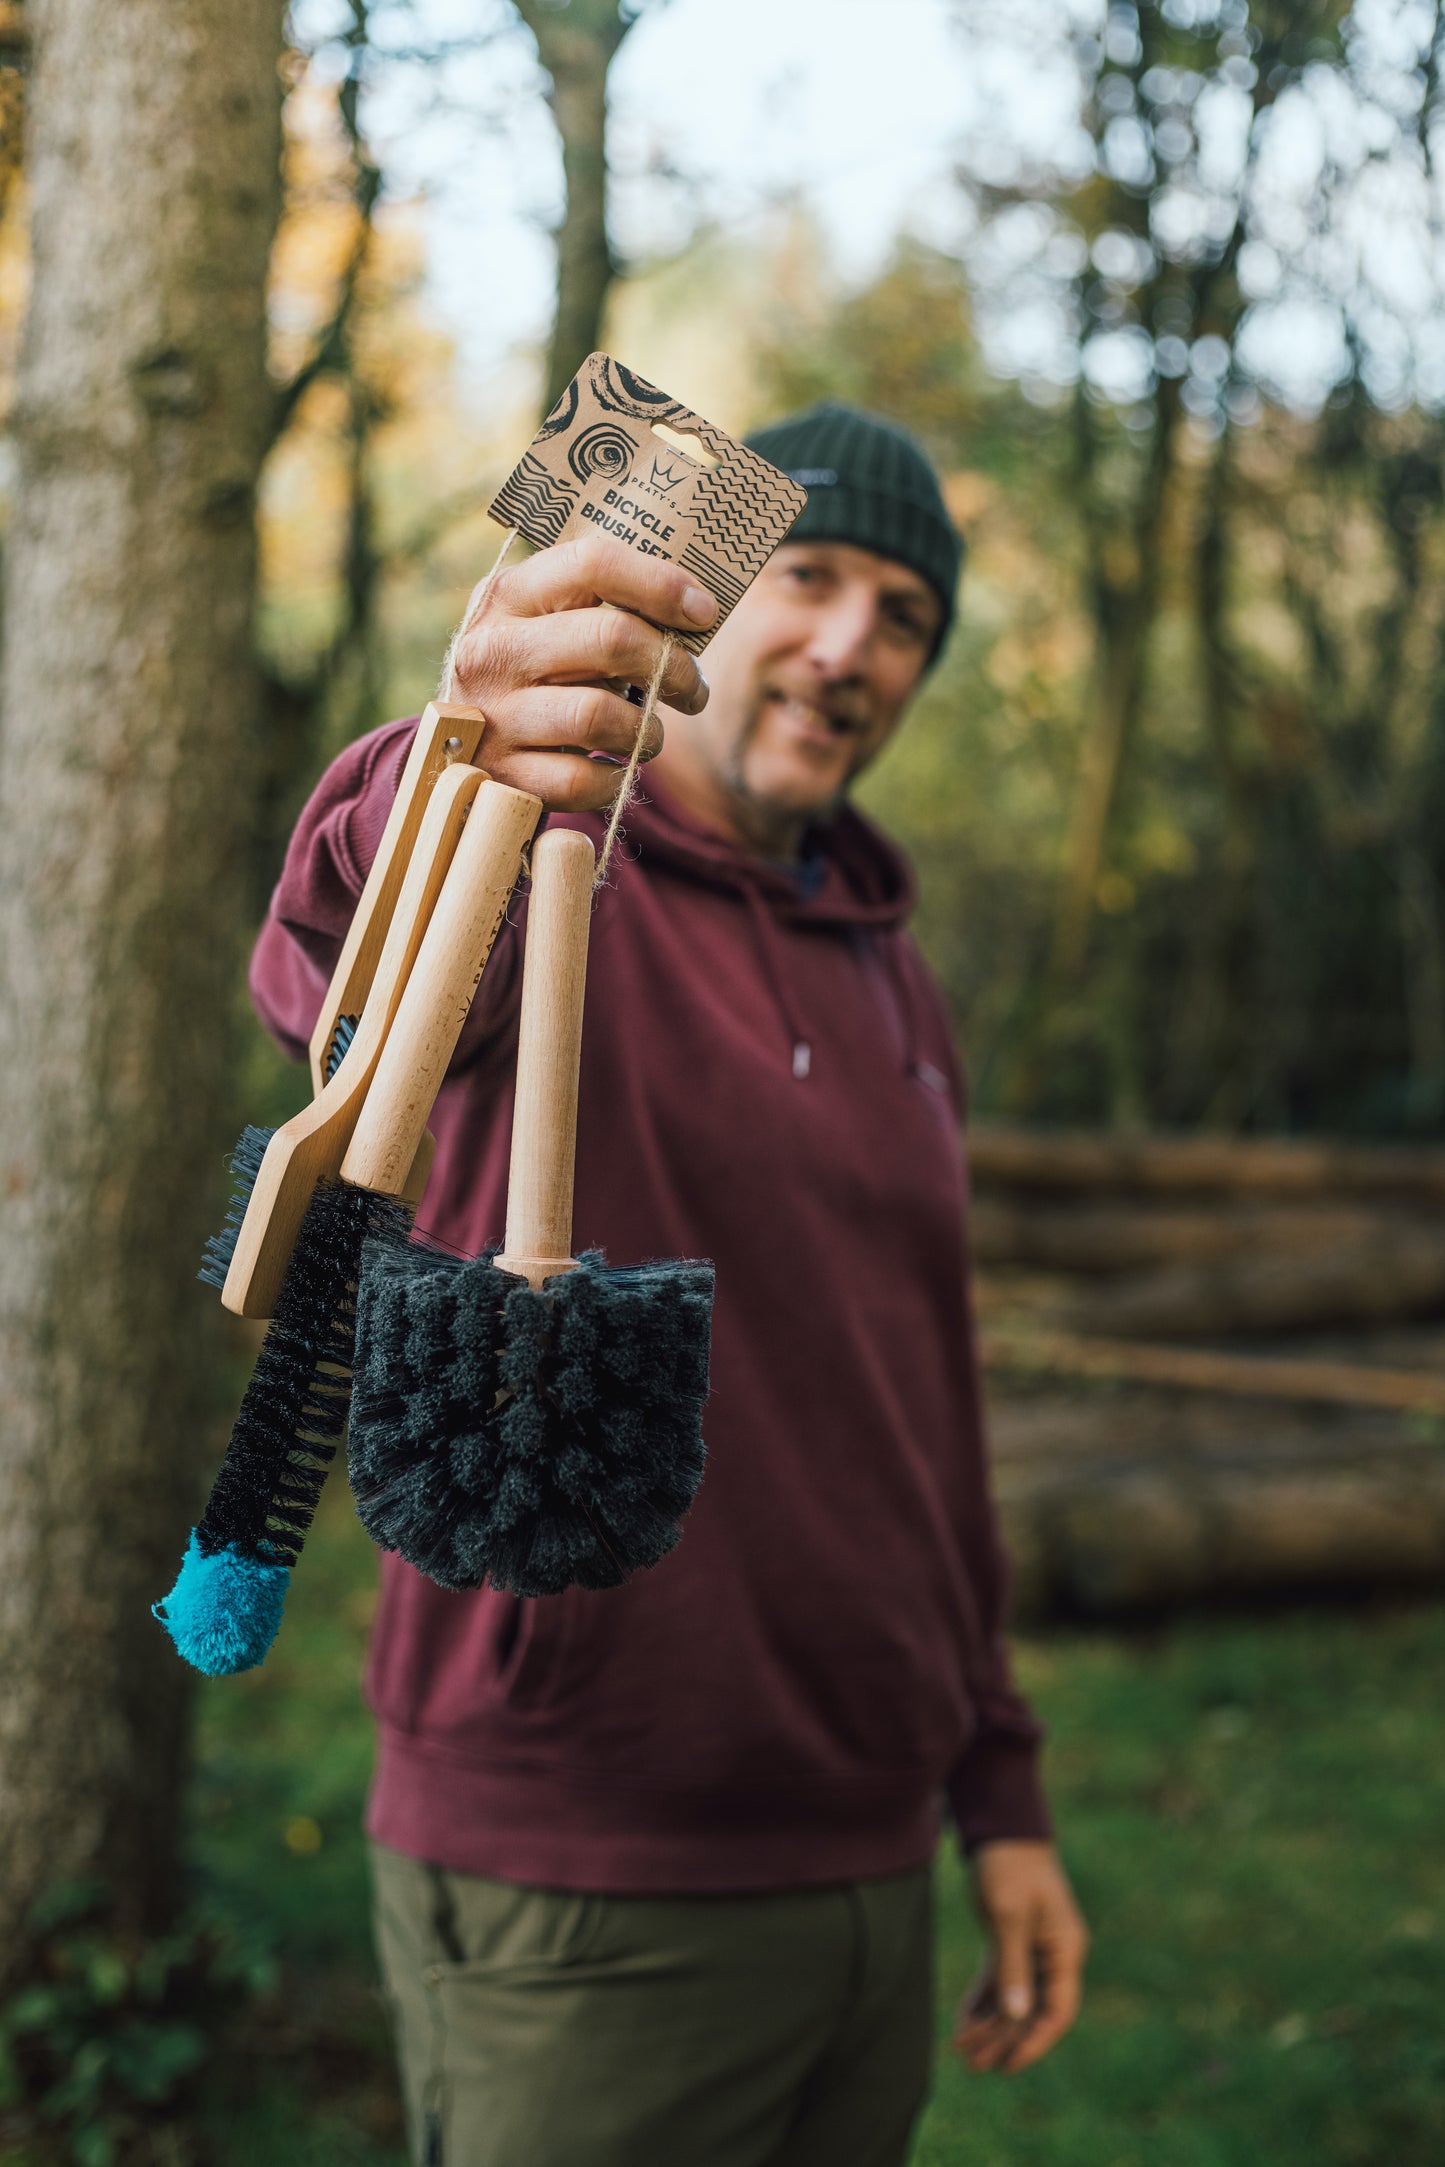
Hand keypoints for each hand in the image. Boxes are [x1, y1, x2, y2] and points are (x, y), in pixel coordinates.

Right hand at [448, 534, 715, 809]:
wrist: (458, 750)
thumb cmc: (534, 677)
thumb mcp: (549, 624)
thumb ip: (605, 607)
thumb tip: (696, 610)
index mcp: (508, 595)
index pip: (592, 564)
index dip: (660, 584)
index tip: (703, 612)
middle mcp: (492, 649)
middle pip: (610, 638)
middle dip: (674, 666)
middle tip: (694, 689)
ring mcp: (491, 716)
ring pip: (599, 715)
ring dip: (647, 729)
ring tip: (650, 733)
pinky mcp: (501, 775)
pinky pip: (581, 780)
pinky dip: (614, 779)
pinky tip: (615, 768)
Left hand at [954, 1840, 1087, 2073]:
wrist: (999, 1826)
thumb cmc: (1009, 1866)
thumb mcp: (1008, 1916)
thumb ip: (1013, 1966)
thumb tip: (1016, 2015)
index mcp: (1064, 1949)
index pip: (1057, 2010)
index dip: (1035, 2041)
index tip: (1008, 2064)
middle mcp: (1054, 1954)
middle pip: (1033, 2010)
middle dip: (1005, 2039)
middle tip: (974, 2064)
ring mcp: (1034, 1948)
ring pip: (1015, 1999)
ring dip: (991, 2025)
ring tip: (963, 2051)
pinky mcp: (1012, 1940)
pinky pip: (1001, 1981)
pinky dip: (983, 2002)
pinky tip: (963, 2024)